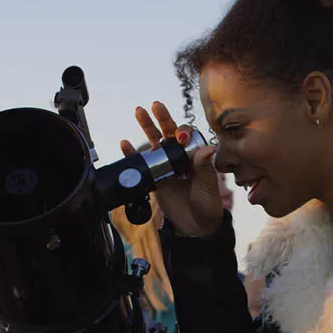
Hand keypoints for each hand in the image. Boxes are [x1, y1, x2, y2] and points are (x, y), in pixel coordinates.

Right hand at [121, 102, 222, 236]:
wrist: (195, 226)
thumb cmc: (207, 205)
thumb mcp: (207, 186)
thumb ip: (205, 169)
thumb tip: (208, 149)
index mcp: (195, 157)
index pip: (188, 137)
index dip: (183, 132)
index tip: (180, 135)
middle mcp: (180, 158)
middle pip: (169, 134)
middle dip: (163, 119)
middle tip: (156, 105)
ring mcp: (166, 167)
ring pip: (155, 143)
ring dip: (147, 128)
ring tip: (139, 111)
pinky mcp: (155, 179)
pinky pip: (142, 164)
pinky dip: (132, 154)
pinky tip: (125, 144)